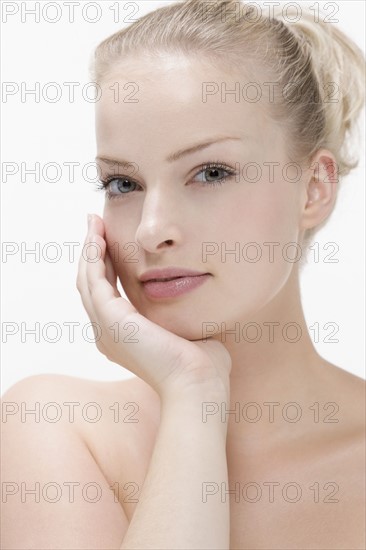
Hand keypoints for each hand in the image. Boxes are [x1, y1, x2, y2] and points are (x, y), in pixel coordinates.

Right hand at [76, 214, 231, 400]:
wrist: (198, 383)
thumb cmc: (202, 362)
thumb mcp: (185, 328)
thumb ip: (180, 311)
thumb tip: (195, 291)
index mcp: (122, 338)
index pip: (106, 294)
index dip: (104, 265)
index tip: (109, 241)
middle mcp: (107, 334)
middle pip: (90, 284)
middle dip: (92, 252)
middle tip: (94, 224)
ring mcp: (104, 328)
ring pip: (87, 279)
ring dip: (89, 248)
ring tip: (94, 223)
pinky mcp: (109, 319)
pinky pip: (93, 278)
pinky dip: (93, 254)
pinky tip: (99, 235)